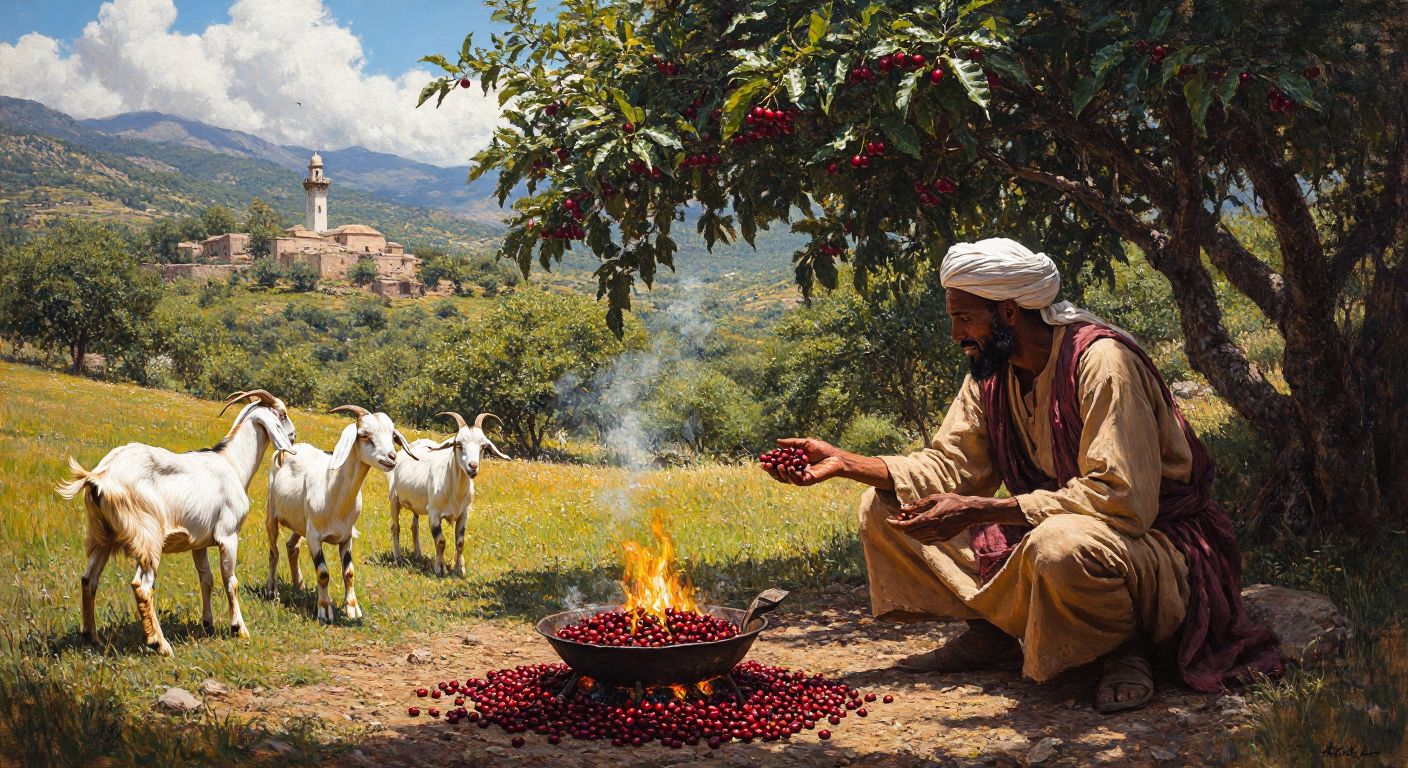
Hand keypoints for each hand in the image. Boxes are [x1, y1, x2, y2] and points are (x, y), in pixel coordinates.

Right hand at [760, 437, 844, 485]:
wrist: (836, 456)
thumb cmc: (822, 450)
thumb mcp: (805, 443)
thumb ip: (791, 444)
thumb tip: (777, 442)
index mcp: (794, 463)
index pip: (779, 465)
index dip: (771, 463)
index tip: (763, 459)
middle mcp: (796, 472)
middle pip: (780, 474)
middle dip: (772, 470)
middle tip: (766, 465)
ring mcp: (802, 477)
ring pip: (787, 479)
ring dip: (780, 473)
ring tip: (778, 465)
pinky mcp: (808, 481)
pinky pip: (797, 480)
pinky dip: (792, 475)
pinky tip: (789, 468)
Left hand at [887, 493, 1002, 544]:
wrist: (971, 511)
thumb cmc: (953, 501)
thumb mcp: (934, 498)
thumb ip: (917, 505)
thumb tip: (902, 509)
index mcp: (930, 519)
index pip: (907, 526)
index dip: (895, 524)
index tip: (888, 520)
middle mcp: (934, 530)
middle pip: (910, 533)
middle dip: (902, 526)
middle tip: (899, 516)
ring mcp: (939, 536)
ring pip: (917, 538)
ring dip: (910, 531)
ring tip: (909, 520)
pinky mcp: (943, 539)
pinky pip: (926, 540)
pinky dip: (919, 534)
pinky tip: (919, 526)